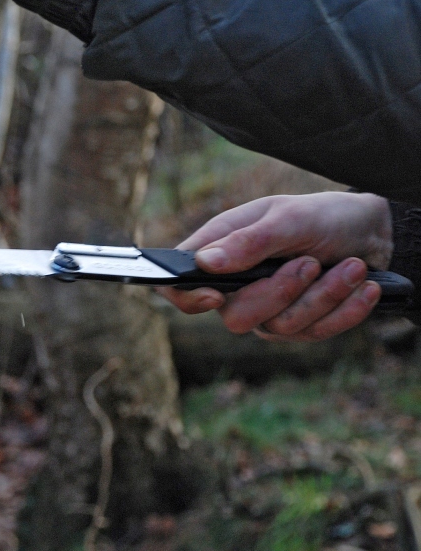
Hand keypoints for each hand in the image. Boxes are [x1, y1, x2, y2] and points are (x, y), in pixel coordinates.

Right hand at [158, 192, 392, 340]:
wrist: (371, 232)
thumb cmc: (322, 217)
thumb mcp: (289, 218)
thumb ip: (248, 241)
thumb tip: (204, 263)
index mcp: (220, 250)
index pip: (178, 284)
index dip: (185, 297)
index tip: (215, 296)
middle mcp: (236, 285)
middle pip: (234, 318)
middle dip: (281, 294)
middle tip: (311, 263)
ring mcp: (266, 309)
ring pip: (280, 327)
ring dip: (323, 296)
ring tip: (351, 267)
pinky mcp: (298, 325)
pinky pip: (313, 334)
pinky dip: (344, 310)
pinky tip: (363, 288)